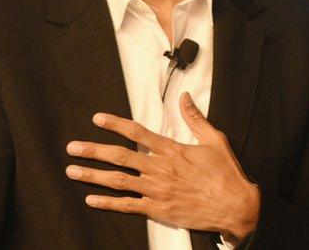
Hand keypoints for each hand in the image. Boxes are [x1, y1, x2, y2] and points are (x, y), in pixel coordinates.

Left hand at [65, 93, 259, 242]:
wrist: (235, 207)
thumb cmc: (226, 174)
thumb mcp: (215, 140)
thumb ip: (195, 119)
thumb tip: (185, 97)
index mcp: (173, 150)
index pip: (138, 133)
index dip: (115, 125)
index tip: (98, 119)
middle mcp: (160, 169)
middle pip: (120, 157)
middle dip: (93, 151)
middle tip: (72, 148)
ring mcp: (157, 191)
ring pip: (118, 181)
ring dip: (93, 176)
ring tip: (73, 171)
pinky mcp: (158, 210)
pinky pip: (128, 206)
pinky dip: (108, 203)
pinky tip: (91, 199)